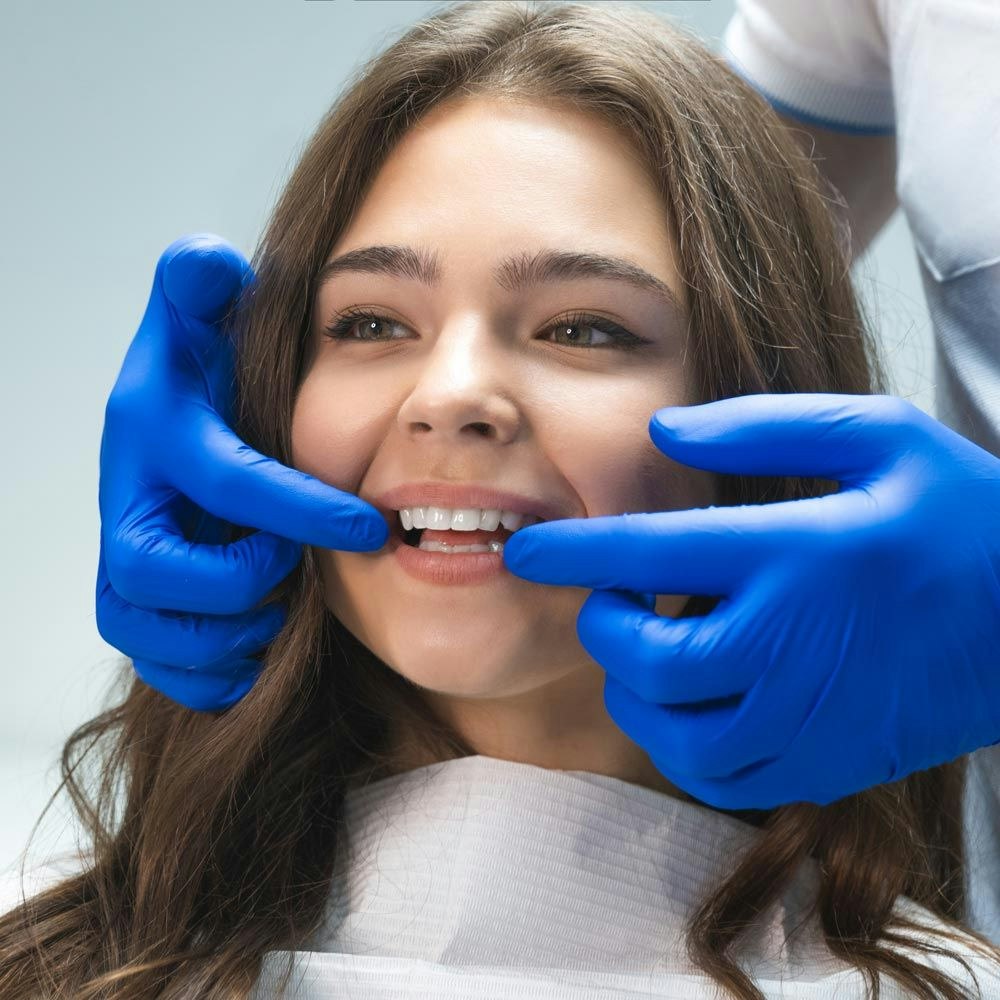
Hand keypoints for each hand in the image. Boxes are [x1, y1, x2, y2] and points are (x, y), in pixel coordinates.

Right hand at [96, 234, 388, 711]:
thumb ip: (201, 283)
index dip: (301, 510)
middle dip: (238, 581)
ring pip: (147, 629)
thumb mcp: (201, 321)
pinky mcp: (137, 607)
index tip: (371, 526)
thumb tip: (208, 259)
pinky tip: (261, 656)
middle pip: (152, 571)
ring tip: (284, 614)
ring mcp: (123, 561)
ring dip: (227, 635)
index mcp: (151, 433)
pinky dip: (212, 675)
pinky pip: (158, 666)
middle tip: (297, 575)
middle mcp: (126, 502)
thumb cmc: (205, 380)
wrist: (178, 438)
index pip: (226, 480)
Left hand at [503, 393, 999, 808]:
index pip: (650, 552)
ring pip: (670, 731)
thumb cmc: (962, 515)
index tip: (525, 549)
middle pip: (647, 658)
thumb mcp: (879, 435)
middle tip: (613, 599)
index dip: (573, 552)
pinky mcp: (824, 763)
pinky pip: (716, 776)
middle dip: (605, 626)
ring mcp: (807, 716)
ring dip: (634, 688)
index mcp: (795, 554)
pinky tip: (692, 700)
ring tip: (649, 648)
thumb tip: (662, 432)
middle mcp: (789, 644)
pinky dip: (678, 740)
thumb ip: (763, 426)